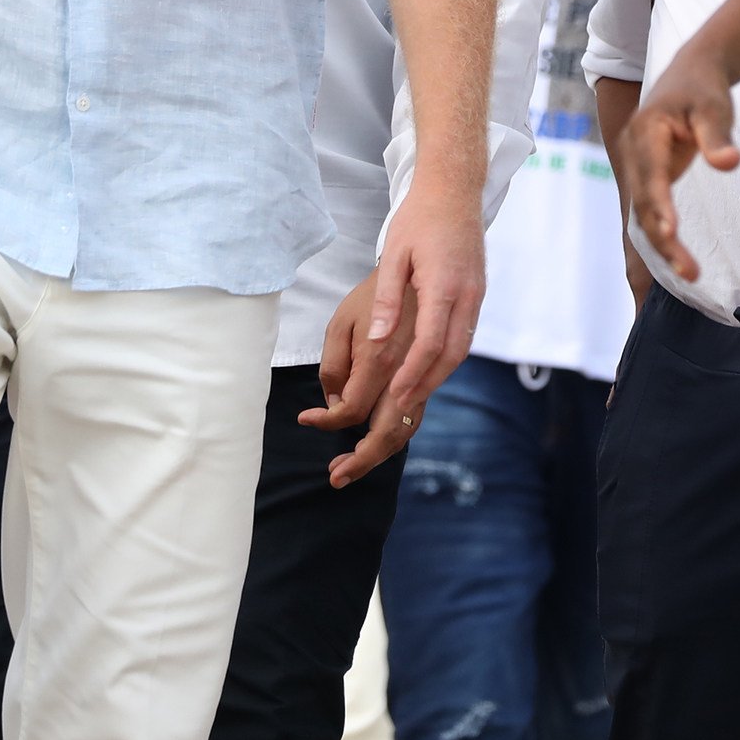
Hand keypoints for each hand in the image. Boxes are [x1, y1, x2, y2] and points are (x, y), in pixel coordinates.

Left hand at [300, 269, 424, 485]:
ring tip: (350, 467)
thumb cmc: (377, 289)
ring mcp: (426, 376)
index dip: (327, 421)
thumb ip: (336, 363)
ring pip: (407, 429)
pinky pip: (417, 414)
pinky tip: (374, 441)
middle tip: (335, 475)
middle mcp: (408, 372)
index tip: (305, 420)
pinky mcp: (434, 375)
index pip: (354, 408)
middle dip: (361, 459)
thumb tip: (336, 403)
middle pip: (387, 432)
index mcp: (381, 356)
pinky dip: (396, 434)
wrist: (428, 264)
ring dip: (379, 453)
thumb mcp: (342, 319)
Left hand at [366, 176, 483, 420]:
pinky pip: (465, 334)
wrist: (454, 193)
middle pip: (450, 355)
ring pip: (461, 348)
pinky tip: (430, 365)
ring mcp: (476, 297)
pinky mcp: (477, 294)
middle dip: (427, 384)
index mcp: (443, 287)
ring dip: (438, 373)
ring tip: (414, 394)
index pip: (430, 343)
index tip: (396, 397)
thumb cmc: (418, 219)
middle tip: (403, 409)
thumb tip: (376, 339)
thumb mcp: (394, 254)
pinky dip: (448, 355)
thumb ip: (386, 298)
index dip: (414, 374)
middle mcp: (467, 297)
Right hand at [619, 34, 739, 282]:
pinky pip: (649, 207)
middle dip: (663, 237)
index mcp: (645, 132)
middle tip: (690, 272)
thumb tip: (728, 163)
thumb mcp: (714, 109)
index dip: (660, 204)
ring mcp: (637, 164)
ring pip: (644, 209)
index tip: (672, 231)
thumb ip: (717, 137)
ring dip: (662, 242)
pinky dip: (661, 232)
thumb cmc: (702, 91)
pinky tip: (677, 255)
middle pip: (644, 201)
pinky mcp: (647, 174)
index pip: (651, 174)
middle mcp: (633, 150)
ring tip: (690, 273)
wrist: (687, 75)